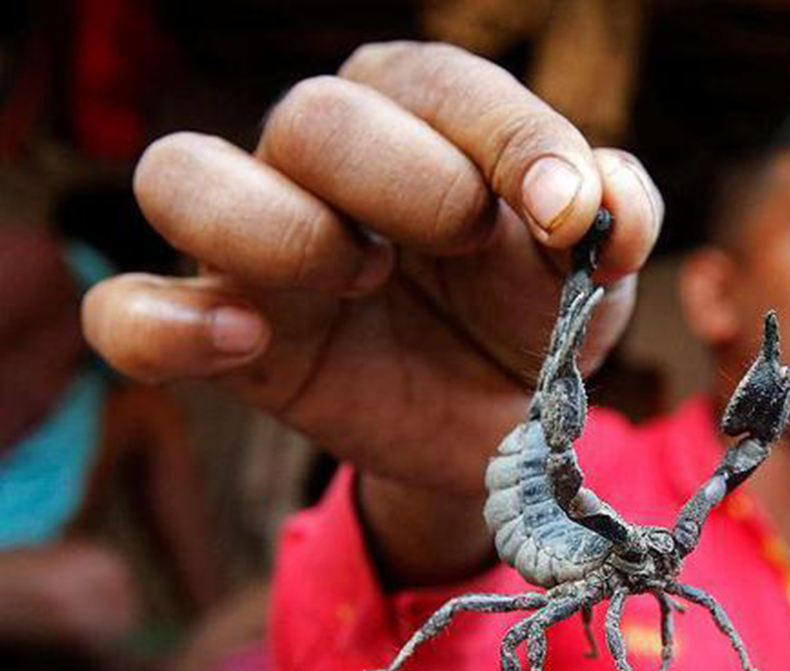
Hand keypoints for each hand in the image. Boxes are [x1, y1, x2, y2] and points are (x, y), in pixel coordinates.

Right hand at [82, 42, 661, 496]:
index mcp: (421, 118)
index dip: (509, 139)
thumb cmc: (535, 318)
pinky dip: (163, 324)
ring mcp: (255, 241)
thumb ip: (617, 218)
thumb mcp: (596, 274)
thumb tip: (610, 202)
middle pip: (311, 117)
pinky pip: (124, 313)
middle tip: (463, 247)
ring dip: (278, 229)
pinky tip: (246, 341)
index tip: (567, 215)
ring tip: (362, 279)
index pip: (439, 84)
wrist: (494, 418)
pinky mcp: (216, 329)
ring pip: (182, 176)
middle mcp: (322, 158)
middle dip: (407, 183)